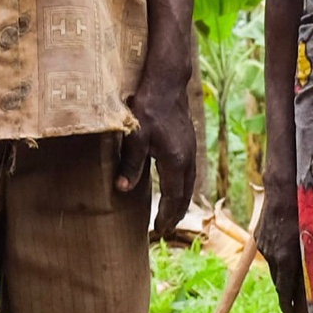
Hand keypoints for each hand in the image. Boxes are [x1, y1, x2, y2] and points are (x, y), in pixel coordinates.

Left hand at [121, 55, 201, 243]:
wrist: (167, 82)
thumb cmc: (149, 107)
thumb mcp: (136, 136)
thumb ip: (130, 164)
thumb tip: (122, 189)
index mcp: (176, 161)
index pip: (174, 197)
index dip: (166, 215)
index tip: (159, 230)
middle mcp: (188, 158)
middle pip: (185, 194)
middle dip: (176, 213)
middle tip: (165, 229)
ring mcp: (191, 149)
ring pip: (189, 183)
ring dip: (181, 200)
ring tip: (171, 214)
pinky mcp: (189, 141)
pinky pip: (188, 172)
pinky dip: (183, 186)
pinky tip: (175, 186)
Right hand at [256, 195, 305, 312]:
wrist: (281, 188)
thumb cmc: (303, 210)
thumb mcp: (312, 236)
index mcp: (285, 258)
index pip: (284, 290)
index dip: (287, 305)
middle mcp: (271, 254)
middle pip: (278, 281)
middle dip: (284, 293)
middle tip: (292, 304)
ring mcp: (263, 245)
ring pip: (273, 267)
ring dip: (281, 275)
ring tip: (289, 282)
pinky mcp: (259, 236)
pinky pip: (268, 253)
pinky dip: (276, 259)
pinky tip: (283, 256)